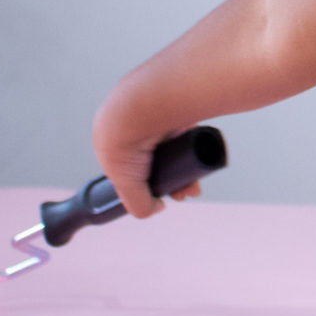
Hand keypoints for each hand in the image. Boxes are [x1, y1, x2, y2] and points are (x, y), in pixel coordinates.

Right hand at [91, 87, 201, 219]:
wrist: (141, 108)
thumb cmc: (125, 141)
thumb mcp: (124, 184)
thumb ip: (137, 203)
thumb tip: (155, 209)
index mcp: (113, 141)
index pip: (136, 170)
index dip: (155, 186)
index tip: (170, 196)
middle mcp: (134, 127)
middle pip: (159, 161)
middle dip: (175, 180)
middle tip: (187, 191)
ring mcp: (155, 116)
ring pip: (175, 148)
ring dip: (187, 168)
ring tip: (196, 182)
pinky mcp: (175, 106)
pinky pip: (187, 130)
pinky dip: (194, 145)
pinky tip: (201, 158)